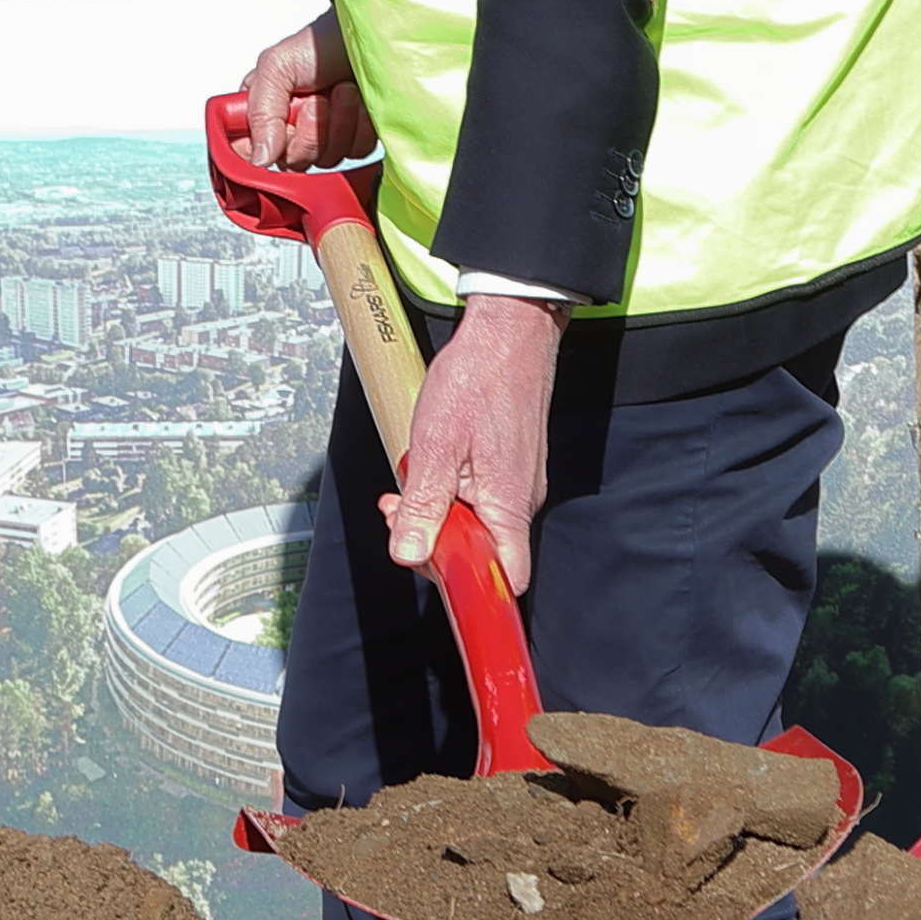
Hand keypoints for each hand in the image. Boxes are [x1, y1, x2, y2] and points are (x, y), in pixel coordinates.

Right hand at [233, 16, 371, 171]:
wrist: (367, 37)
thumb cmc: (320, 43)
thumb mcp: (277, 67)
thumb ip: (260, 113)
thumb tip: (260, 158)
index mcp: (263, 113)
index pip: (247, 153)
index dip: (262, 151)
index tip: (279, 130)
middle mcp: (291, 130)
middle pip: (292, 162)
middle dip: (310, 130)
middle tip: (316, 98)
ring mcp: (325, 138)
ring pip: (326, 159)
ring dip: (339, 121)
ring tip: (342, 90)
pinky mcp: (355, 140)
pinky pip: (356, 152)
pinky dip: (361, 125)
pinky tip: (360, 102)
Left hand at [384, 292, 561, 595]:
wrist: (509, 332)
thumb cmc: (478, 379)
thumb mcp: (435, 446)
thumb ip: (424, 506)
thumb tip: (410, 555)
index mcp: (509, 505)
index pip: (505, 578)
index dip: (468, 588)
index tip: (429, 568)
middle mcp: (520, 502)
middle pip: (479, 552)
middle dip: (432, 537)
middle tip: (400, 507)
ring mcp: (516, 484)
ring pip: (472, 521)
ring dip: (435, 507)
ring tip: (413, 471)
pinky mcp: (509, 467)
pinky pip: (476, 496)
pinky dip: (447, 486)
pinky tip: (430, 459)